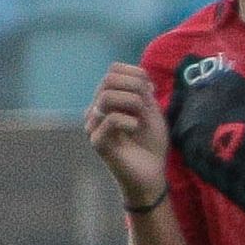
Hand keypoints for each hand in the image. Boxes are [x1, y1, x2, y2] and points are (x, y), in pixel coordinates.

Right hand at [85, 63, 171, 203]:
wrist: (151, 173)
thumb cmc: (151, 143)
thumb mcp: (151, 111)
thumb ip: (143, 92)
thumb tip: (140, 77)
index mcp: (108, 100)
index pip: (113, 71)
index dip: (134, 73)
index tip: (150, 89)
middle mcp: (96, 109)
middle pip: (108, 79)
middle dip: (134, 86)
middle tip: (146, 103)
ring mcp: (93, 125)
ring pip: (106, 97)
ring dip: (131, 101)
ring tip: (141, 116)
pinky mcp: (96, 141)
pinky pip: (110, 119)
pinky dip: (129, 120)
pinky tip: (136, 128)